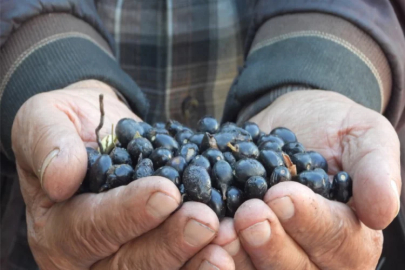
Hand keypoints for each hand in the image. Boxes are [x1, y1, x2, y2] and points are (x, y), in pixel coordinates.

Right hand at [12, 80, 233, 268]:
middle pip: (127, 263)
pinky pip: (178, 263)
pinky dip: (202, 257)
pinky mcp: (153, 251)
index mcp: (56, 229)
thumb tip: (61, 178)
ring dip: (193, 260)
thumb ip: (47, 144)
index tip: (166, 192)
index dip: (129, 213)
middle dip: (169, 243)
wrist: (100, 130)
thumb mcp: (44, 120)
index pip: (89, 228)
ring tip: (226, 241)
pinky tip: (231, 245)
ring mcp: (120, 260)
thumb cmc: (70, 124)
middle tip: (206, 221)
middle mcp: (86, 257)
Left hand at [213, 90, 400, 268]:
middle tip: (247, 215)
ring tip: (219, 231)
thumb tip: (382, 211)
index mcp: (352, 236)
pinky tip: (201, 236)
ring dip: (238, 256)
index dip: (310, 223)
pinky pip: (232, 260)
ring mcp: (277, 253)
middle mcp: (316, 256)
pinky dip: (215, 254)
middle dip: (272, 245)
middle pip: (298, 269)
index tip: (282, 194)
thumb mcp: (365, 135)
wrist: (292, 122)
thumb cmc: (334, 128)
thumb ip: (377, 169)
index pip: (338, 241)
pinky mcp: (245, 246)